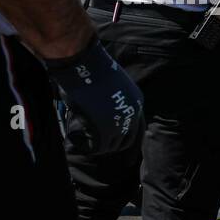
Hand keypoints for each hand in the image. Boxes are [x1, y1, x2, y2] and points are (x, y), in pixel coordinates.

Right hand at [46, 38, 143, 154]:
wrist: (84, 64)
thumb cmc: (91, 68)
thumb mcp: (110, 85)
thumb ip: (110, 100)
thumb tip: (98, 109)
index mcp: (136, 101)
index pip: (138, 127)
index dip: (131, 139)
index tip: (131, 155)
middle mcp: (133, 112)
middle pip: (130, 139)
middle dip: (118, 147)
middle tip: (103, 151)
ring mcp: (120, 121)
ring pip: (114, 145)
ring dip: (102, 147)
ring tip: (88, 144)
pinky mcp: (105, 127)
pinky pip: (100, 146)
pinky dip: (92, 148)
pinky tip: (81, 144)